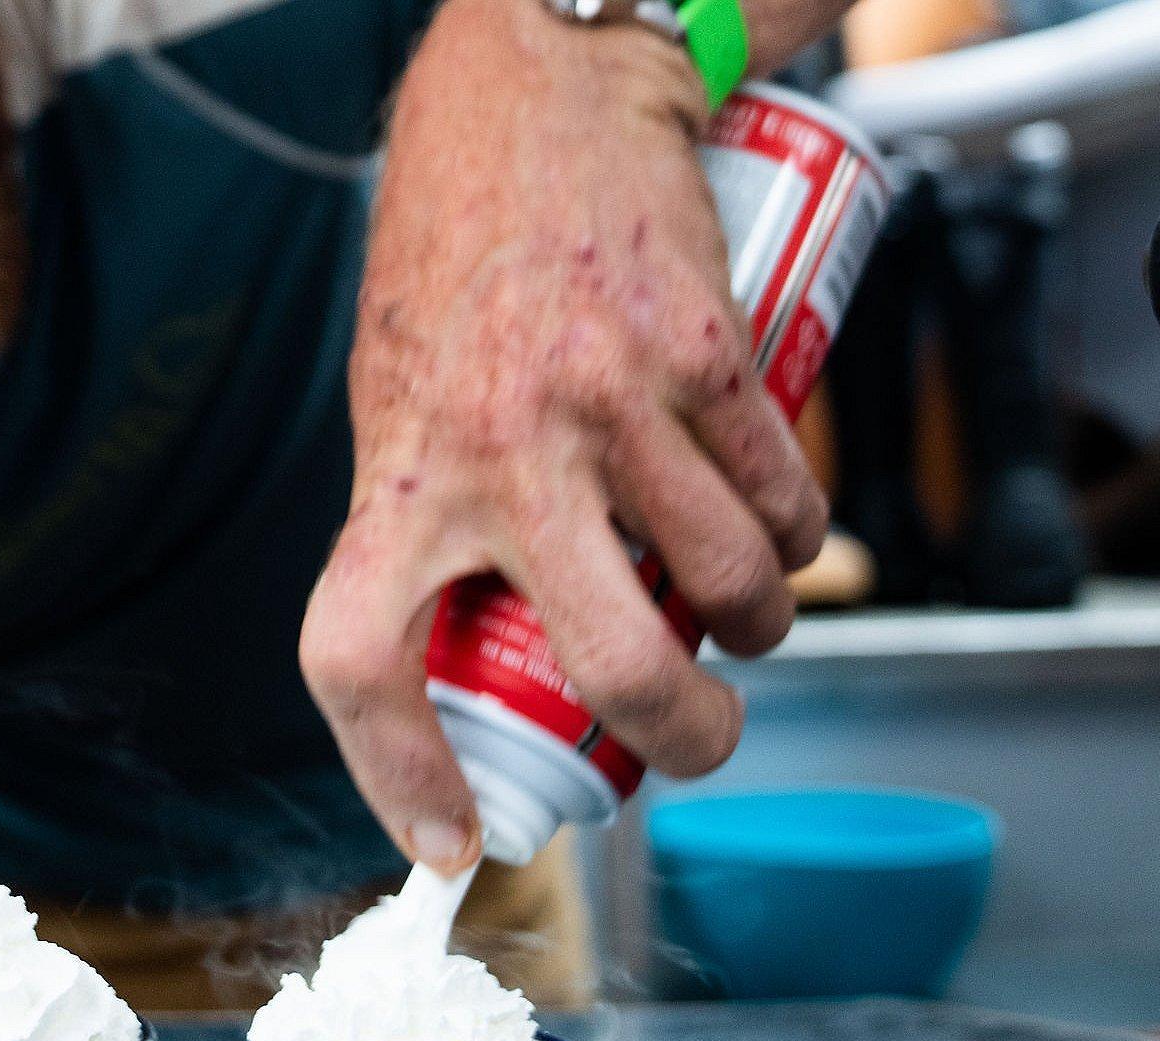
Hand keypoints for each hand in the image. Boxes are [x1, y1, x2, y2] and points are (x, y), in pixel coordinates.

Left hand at [303, 0, 826, 872]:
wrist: (534, 83)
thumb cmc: (452, 248)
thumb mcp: (395, 392)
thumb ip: (428, 508)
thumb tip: (475, 638)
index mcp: (398, 470)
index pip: (357, 655)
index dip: (393, 772)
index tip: (446, 837)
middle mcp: (502, 448)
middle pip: (609, 663)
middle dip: (679, 742)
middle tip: (690, 741)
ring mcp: (612, 402)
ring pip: (732, 586)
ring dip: (761, 633)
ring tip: (748, 622)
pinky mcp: (707, 352)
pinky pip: (785, 495)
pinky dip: (801, 538)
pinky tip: (783, 533)